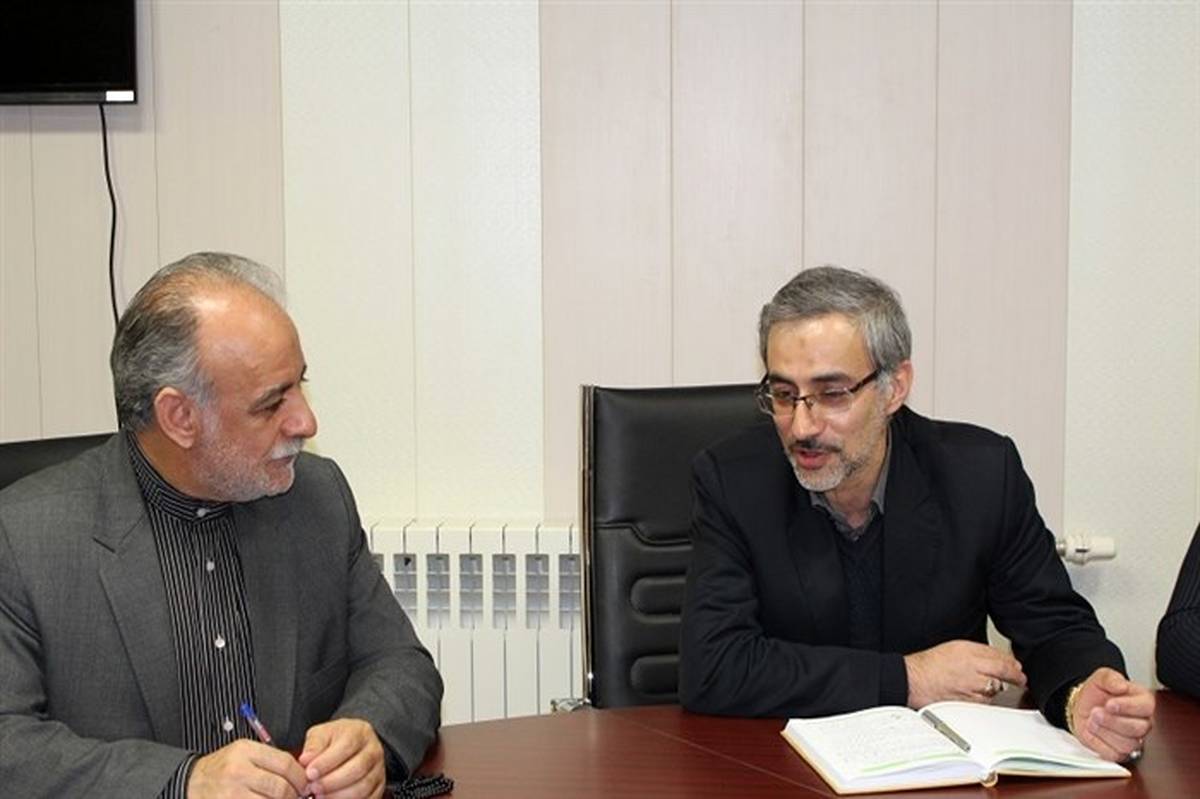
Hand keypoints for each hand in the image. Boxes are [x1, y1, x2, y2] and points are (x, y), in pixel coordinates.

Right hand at [187, 738, 308, 797]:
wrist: (190, 783)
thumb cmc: (221, 769)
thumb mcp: (243, 754)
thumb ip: (269, 761)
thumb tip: (300, 774)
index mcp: (245, 751)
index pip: (285, 764)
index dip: (301, 777)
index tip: (305, 784)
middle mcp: (238, 771)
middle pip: (280, 787)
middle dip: (293, 796)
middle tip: (296, 797)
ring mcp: (231, 793)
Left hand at [298, 718, 385, 798]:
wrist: (353, 745)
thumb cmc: (335, 741)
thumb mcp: (322, 734)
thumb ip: (314, 744)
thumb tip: (305, 759)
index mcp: (360, 732)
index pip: (347, 746)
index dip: (327, 762)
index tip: (310, 773)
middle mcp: (373, 750)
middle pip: (358, 768)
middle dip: (332, 782)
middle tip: (313, 788)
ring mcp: (379, 769)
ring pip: (364, 786)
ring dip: (340, 795)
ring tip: (320, 796)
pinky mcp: (380, 786)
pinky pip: (369, 798)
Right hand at [904, 639, 1026, 707]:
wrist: (914, 680)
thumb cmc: (929, 665)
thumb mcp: (953, 647)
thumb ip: (977, 651)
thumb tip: (997, 657)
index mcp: (969, 652)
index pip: (1000, 656)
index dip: (1011, 662)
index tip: (1016, 666)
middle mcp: (973, 668)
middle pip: (1004, 672)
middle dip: (1014, 676)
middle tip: (1019, 678)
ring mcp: (972, 687)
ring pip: (996, 689)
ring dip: (997, 687)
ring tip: (985, 685)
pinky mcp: (969, 703)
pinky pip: (985, 702)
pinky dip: (985, 699)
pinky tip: (975, 695)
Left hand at [1069, 667, 1154, 761]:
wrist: (1083, 706)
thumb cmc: (1098, 692)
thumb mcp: (1101, 677)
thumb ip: (1111, 678)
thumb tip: (1121, 685)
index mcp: (1143, 701)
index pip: (1146, 708)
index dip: (1127, 707)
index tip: (1110, 703)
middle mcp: (1142, 722)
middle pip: (1138, 729)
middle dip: (1113, 721)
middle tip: (1096, 712)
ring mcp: (1133, 739)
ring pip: (1128, 744)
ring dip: (1105, 732)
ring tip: (1092, 719)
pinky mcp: (1120, 752)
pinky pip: (1114, 754)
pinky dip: (1099, 743)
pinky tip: (1093, 731)